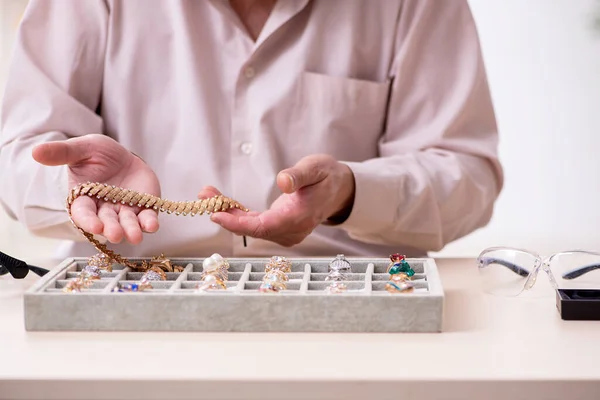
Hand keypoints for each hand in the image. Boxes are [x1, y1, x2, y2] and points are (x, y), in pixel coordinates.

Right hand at [32, 134, 159, 243]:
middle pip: (107, 223)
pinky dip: (150, 223)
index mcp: (84, 199)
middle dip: (111, 229)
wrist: (123, 156)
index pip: (84, 214)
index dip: (88, 221)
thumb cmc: (98, 155)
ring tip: (135, 236)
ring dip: (131, 230)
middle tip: (114, 234)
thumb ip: (62, 153)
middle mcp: (104, 210)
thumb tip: (35, 151)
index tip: (94, 226)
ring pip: (127, 224)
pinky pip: (147, 218)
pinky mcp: (144, 208)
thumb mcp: (81, 149)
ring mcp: (125, 211)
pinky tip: (153, 226)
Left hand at [204, 154, 354, 246]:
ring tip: (208, 194)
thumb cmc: (327, 177)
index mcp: (300, 217)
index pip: (264, 226)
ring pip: (251, 228)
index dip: (238, 223)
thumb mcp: (316, 168)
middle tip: (205, 195)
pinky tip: (221, 202)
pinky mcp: (279, 229)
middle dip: (226, 214)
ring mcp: (285, 232)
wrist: (338, 190)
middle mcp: (292, 230)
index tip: (216, 214)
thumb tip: (283, 182)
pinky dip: (237, 214)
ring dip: (228, 213)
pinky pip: (255, 225)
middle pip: (253, 228)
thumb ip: (299, 176)